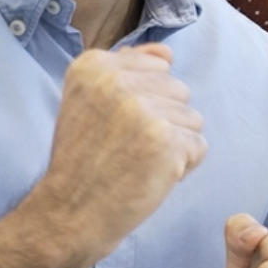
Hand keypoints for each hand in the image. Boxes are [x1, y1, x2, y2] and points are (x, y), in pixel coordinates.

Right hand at [0, 45, 207, 267]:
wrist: (69, 214)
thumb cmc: (83, 160)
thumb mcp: (89, 102)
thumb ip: (126, 69)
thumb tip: (167, 53)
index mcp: (94, 65)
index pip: (158, 66)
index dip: (145, 101)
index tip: (114, 126)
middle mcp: (116, 81)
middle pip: (178, 90)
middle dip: (162, 121)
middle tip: (126, 148)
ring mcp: (143, 110)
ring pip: (192, 118)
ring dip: (173, 144)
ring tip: (137, 162)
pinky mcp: (166, 142)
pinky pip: (198, 146)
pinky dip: (182, 166)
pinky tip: (149, 176)